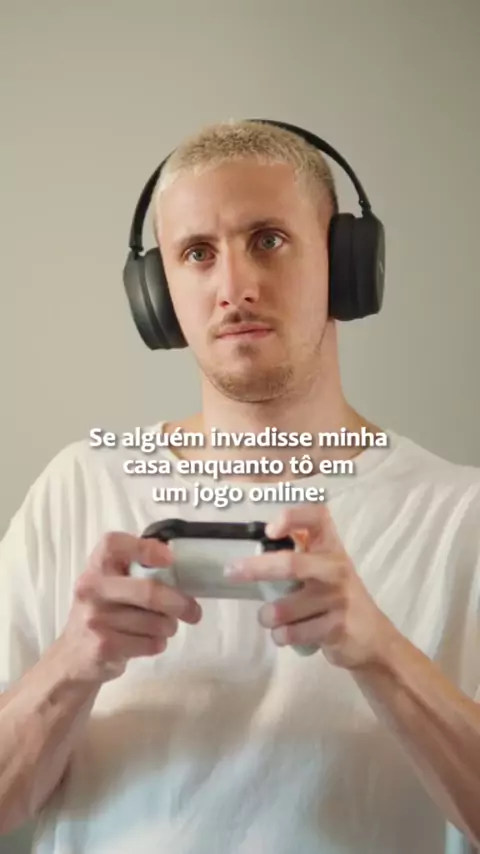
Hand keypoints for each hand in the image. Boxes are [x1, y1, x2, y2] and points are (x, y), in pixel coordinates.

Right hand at [59, 532, 201, 682]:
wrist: (72, 658)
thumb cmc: (102, 614)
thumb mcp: (110, 585)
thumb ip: (136, 571)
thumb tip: (180, 566)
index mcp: (96, 566)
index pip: (113, 544)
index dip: (144, 547)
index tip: (170, 558)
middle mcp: (91, 588)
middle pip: (148, 591)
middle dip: (179, 602)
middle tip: (193, 611)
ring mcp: (95, 619)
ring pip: (155, 622)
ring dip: (168, 627)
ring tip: (160, 628)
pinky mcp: (103, 647)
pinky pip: (150, 643)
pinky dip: (158, 644)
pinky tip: (147, 642)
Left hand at [225, 504, 398, 669]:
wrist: (372, 637)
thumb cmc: (336, 595)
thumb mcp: (323, 566)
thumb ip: (299, 550)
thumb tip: (259, 541)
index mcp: (330, 547)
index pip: (318, 517)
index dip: (291, 517)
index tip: (270, 531)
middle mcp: (336, 567)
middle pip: (291, 564)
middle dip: (256, 569)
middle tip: (231, 572)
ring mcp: (338, 599)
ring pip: (282, 609)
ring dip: (266, 616)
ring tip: (271, 617)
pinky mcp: (336, 628)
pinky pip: (290, 633)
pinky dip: (280, 636)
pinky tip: (287, 633)